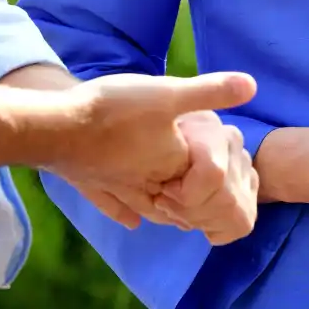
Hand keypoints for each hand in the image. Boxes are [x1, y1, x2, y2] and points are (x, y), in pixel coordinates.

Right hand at [45, 71, 256, 227]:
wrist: (55, 127)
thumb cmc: (116, 111)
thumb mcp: (169, 93)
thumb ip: (210, 92)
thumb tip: (253, 85)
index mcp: (171, 167)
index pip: (203, 183)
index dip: (219, 179)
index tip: (231, 176)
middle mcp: (146, 186)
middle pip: (177, 203)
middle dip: (193, 204)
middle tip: (210, 207)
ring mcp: (116, 188)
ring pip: (147, 208)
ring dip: (164, 212)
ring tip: (177, 218)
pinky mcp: (91, 184)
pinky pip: (112, 205)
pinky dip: (124, 214)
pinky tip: (133, 223)